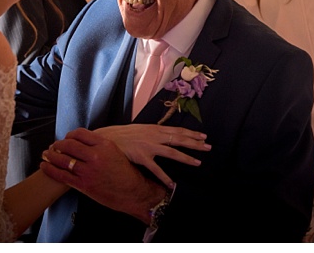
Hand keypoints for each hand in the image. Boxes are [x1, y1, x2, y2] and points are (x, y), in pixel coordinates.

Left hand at [40, 128, 164, 222]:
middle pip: (69, 144)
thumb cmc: (126, 174)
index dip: (69, 135)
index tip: (66, 137)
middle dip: (58, 144)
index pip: (80, 133)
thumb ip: (100, 146)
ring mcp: (88, 171)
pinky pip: (61, 175)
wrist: (134, 193)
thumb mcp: (115, 152)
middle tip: (54, 146)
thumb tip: (84, 142)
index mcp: (104, 145)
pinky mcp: (83, 185)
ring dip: (51, 155)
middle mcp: (95, 156)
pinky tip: (44, 166)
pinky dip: (50, 170)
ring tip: (46, 154)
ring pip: (63, 159)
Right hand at [94, 124, 210, 186]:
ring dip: (186, 158)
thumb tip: (162, 136)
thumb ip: (152, 134)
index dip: (191, 133)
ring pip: (172, 152)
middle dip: (195, 143)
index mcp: (154, 128)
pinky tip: (172, 184)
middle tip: (208, 146)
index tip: (203, 135)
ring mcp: (148, 145)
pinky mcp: (141, 156)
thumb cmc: (121, 136)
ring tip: (198, 163)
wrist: (104, 138)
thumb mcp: (139, 130)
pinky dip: (164, 177)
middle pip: (179, 139)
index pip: (177, 130)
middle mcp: (153, 135)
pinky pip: (155, 169)